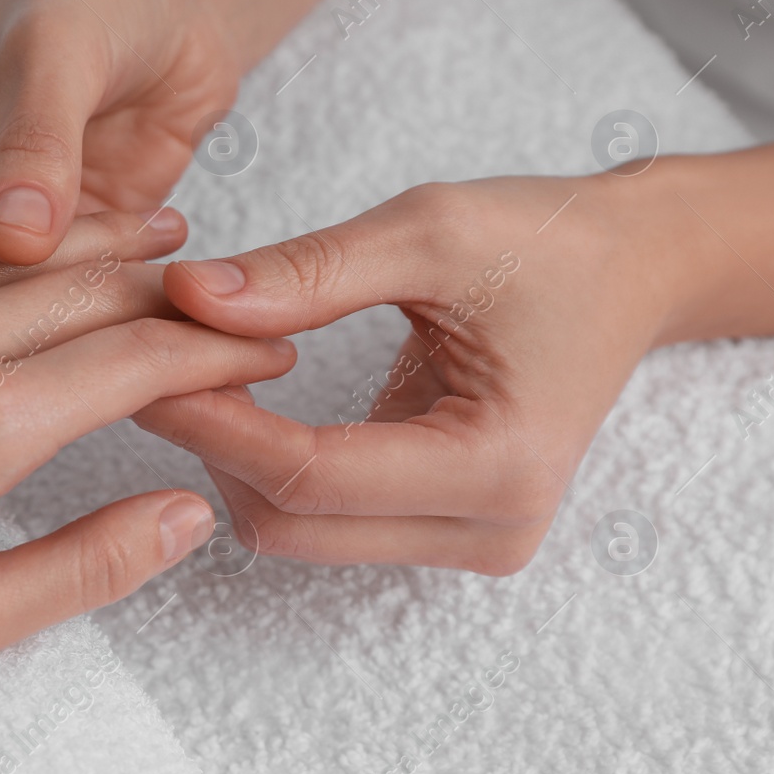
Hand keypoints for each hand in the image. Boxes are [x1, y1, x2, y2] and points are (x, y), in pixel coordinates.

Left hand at [0, 208, 295, 721]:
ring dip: (96, 238)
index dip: (216, 352)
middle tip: (237, 294)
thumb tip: (187, 512)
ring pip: (14, 248)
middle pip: (89, 285)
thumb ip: (85, 564)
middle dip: (177, 286)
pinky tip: (22, 235)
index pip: (136, 359)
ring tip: (163, 232)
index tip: (267, 354)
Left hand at [133, 174, 689, 574]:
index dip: (213, 420)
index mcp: (499, 466)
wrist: (629, 269)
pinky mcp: (444, 529)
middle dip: (211, 446)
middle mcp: (490, 530)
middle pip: (292, 522)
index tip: (144, 361)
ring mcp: (468, 541)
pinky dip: (268, 465)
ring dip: (232, 461)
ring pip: (296, 531)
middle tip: (152, 362)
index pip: (312, 474)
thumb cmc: (546, 242)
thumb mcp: (429, 232)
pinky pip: (323, 517)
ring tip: (188, 372)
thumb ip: (307, 273)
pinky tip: (236, 398)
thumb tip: (188, 297)